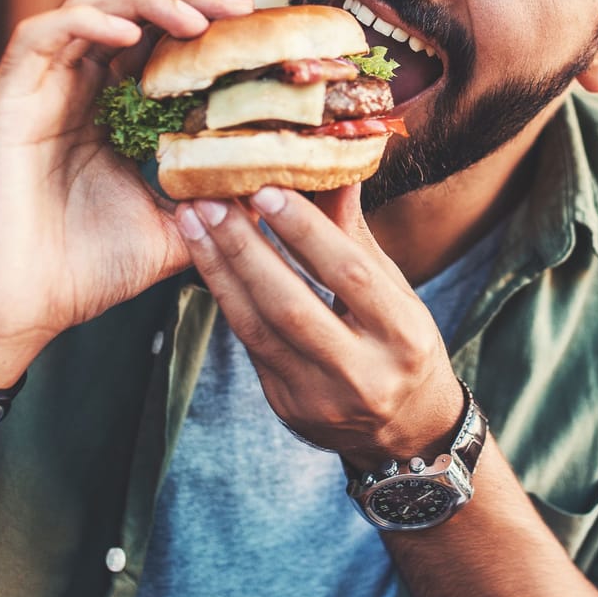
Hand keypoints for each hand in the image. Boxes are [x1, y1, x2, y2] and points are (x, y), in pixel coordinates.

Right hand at [0, 0, 253, 389]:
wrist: (17, 311)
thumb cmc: (84, 273)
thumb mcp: (174, 233)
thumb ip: (220, 207)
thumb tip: (283, 192)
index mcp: (112, 113)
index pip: (161, 43)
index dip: (207, 27)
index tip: (258, 32)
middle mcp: (77, 91)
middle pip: (132, 10)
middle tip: (240, 10)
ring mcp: (41, 91)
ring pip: (89, 7)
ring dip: (145, 0)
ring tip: (195, 19)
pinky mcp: (8, 100)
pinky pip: (38, 36)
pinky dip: (84, 22)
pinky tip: (126, 31)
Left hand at [175, 184, 462, 465]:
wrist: (403, 429)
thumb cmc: (401, 344)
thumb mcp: (396, 293)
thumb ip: (356, 238)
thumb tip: (334, 167)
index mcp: (404, 336)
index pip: (350, 275)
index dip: (306, 231)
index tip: (267, 189)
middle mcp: (364, 373)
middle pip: (292, 306)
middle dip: (245, 249)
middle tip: (210, 201)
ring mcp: (320, 397)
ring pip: (259, 329)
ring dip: (220, 270)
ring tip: (193, 223)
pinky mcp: (287, 406)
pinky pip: (250, 344)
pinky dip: (226, 298)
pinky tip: (207, 260)